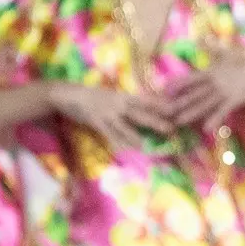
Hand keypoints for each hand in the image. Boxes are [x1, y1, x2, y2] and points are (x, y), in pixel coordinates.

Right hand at [48, 83, 171, 149]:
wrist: (67, 95)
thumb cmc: (93, 96)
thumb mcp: (113, 96)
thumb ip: (129, 102)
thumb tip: (148, 108)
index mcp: (124, 96)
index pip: (147, 100)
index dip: (161, 105)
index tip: (176, 109)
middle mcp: (118, 104)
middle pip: (141, 114)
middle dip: (156, 121)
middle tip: (171, 129)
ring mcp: (107, 114)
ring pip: (126, 127)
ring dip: (138, 137)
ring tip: (149, 146)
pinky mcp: (96, 122)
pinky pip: (110, 135)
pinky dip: (118, 143)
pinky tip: (126, 150)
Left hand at [162, 56, 244, 130]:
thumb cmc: (244, 63)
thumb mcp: (227, 53)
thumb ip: (212, 48)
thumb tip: (200, 38)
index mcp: (211, 72)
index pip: (190, 79)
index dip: (177, 84)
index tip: (165, 90)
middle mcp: (214, 84)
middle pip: (194, 94)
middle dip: (179, 103)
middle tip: (165, 112)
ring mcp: (223, 94)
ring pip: (204, 105)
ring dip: (191, 113)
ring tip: (179, 122)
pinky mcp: (232, 102)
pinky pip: (221, 112)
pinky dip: (214, 120)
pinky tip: (206, 128)